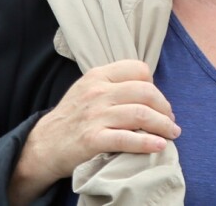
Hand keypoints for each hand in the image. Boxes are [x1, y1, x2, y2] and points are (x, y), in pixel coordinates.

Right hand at [8, 59, 179, 204]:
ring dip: (163, 125)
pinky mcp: (92, 139)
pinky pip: (127, 139)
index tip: (158, 101)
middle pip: (146, 92)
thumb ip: (116, 83)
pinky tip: (159, 146)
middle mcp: (98, 92)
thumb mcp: (90, 88)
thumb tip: (151, 89)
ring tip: (172, 134)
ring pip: (141, 114)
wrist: (43, 145)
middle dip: (165, 107)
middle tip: (170, 120)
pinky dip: (148, 143)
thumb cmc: (74, 116)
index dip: (154, 85)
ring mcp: (95, 115)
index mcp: (99, 75)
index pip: (139, 69)